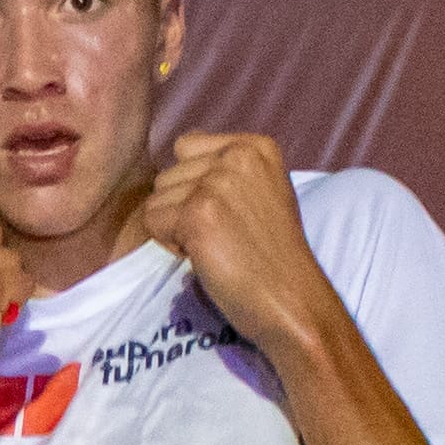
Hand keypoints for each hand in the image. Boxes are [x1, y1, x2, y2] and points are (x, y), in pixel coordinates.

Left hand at [135, 131, 338, 356]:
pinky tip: (205, 256)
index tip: (227, 212)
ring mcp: (217, 183)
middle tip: (222, 235)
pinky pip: (153, 221)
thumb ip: (226, 168)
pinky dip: (171, 245)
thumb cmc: (272, 255)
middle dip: (183, 207)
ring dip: (175, 227)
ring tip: (214, 245)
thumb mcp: (260, 191)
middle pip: (168, 174)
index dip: (194, 184)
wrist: (292, 299)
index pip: (186, 146)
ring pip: (157, 198)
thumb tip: (181, 146)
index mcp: (255, 146)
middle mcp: (237, 155)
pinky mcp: (197, 214)